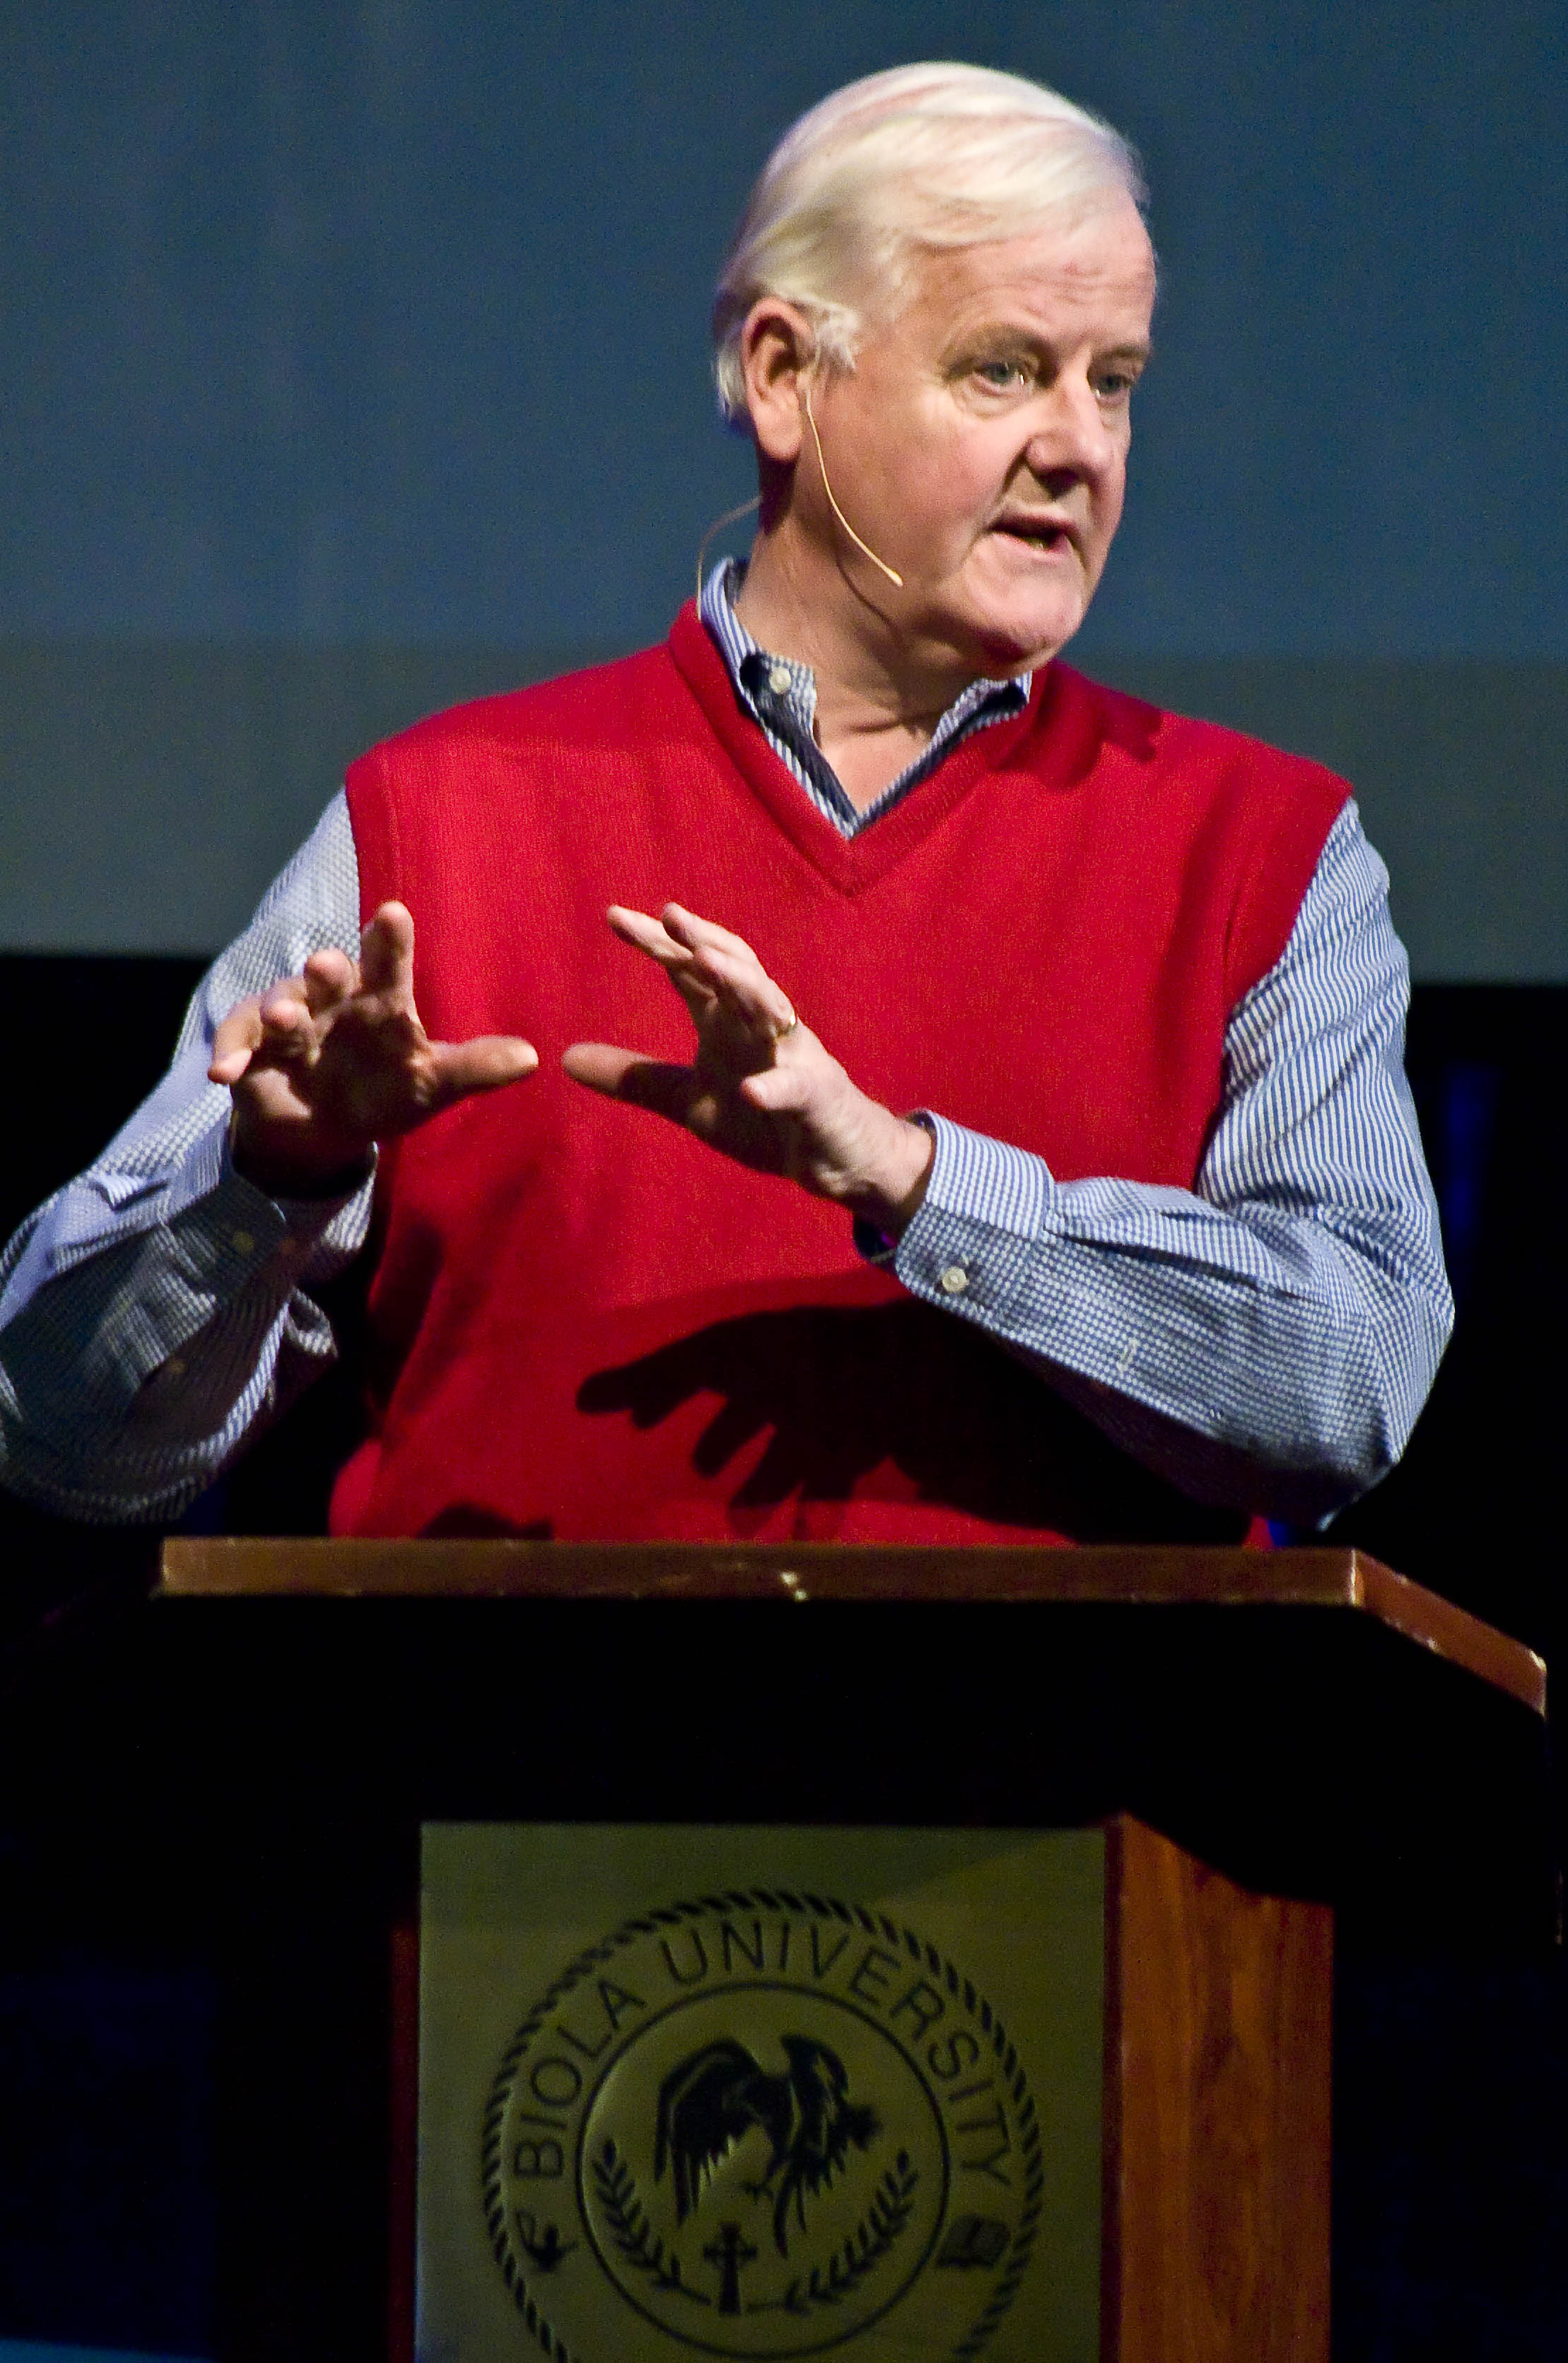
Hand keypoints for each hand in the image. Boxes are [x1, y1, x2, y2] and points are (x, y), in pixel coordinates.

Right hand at [209, 901, 536, 1195]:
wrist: (325, 1130)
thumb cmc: (386, 1092)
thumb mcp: (431, 1084)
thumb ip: (474, 1069)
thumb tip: (533, 1058)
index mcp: (379, 1001)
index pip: (387, 965)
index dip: (389, 941)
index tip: (394, 913)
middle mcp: (333, 1001)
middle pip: (329, 977)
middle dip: (326, 972)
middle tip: (328, 965)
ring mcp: (290, 1023)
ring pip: (282, 1007)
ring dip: (281, 1013)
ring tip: (286, 1020)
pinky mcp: (253, 1048)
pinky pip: (239, 1045)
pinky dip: (232, 1055)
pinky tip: (223, 1074)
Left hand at [562, 903, 932, 1232]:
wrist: (830, 1154)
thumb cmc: (762, 1115)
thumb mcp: (687, 1099)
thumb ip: (634, 1078)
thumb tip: (564, 1059)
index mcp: (727, 1020)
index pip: (690, 970)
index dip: (657, 943)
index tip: (614, 917)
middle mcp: (760, 1024)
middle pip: (732, 970)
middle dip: (703, 940)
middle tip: (667, 915)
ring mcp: (792, 1055)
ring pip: (770, 1008)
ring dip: (740, 984)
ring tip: (707, 962)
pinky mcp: (816, 1097)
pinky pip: (795, 1088)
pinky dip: (775, 1087)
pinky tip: (751, 1091)